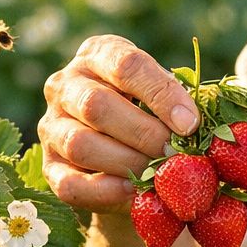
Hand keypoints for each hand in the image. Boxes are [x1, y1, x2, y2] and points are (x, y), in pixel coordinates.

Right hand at [37, 35, 198, 213]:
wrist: (125, 155)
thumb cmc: (154, 115)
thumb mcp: (166, 98)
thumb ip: (180, 103)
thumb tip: (197, 126)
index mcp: (99, 54)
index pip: (127, 65)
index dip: (161, 95)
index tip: (191, 124)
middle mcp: (65, 84)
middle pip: (97, 105)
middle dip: (143, 134)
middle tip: (176, 154)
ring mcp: (51, 125)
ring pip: (80, 144)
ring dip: (126, 163)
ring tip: (158, 175)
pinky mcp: (49, 166)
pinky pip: (69, 183)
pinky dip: (104, 191)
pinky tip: (132, 192)